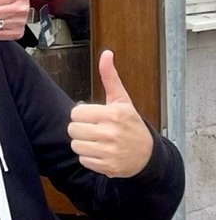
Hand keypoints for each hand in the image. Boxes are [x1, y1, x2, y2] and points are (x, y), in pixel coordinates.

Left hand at [68, 50, 153, 177]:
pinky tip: (102, 153)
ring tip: (98, 141)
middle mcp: (111, 132)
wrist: (148, 155)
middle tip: (95, 129)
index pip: (75, 113)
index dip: (82, 115)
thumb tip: (106, 53)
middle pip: (72, 130)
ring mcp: (109, 151)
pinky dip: (89, 158)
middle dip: (81, 129)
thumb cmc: (131, 124)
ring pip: (75, 145)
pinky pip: (82, 160)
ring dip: (84, 144)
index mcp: (113, 114)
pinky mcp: (107, 166)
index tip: (93, 117)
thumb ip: (110, 77)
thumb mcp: (122, 100)